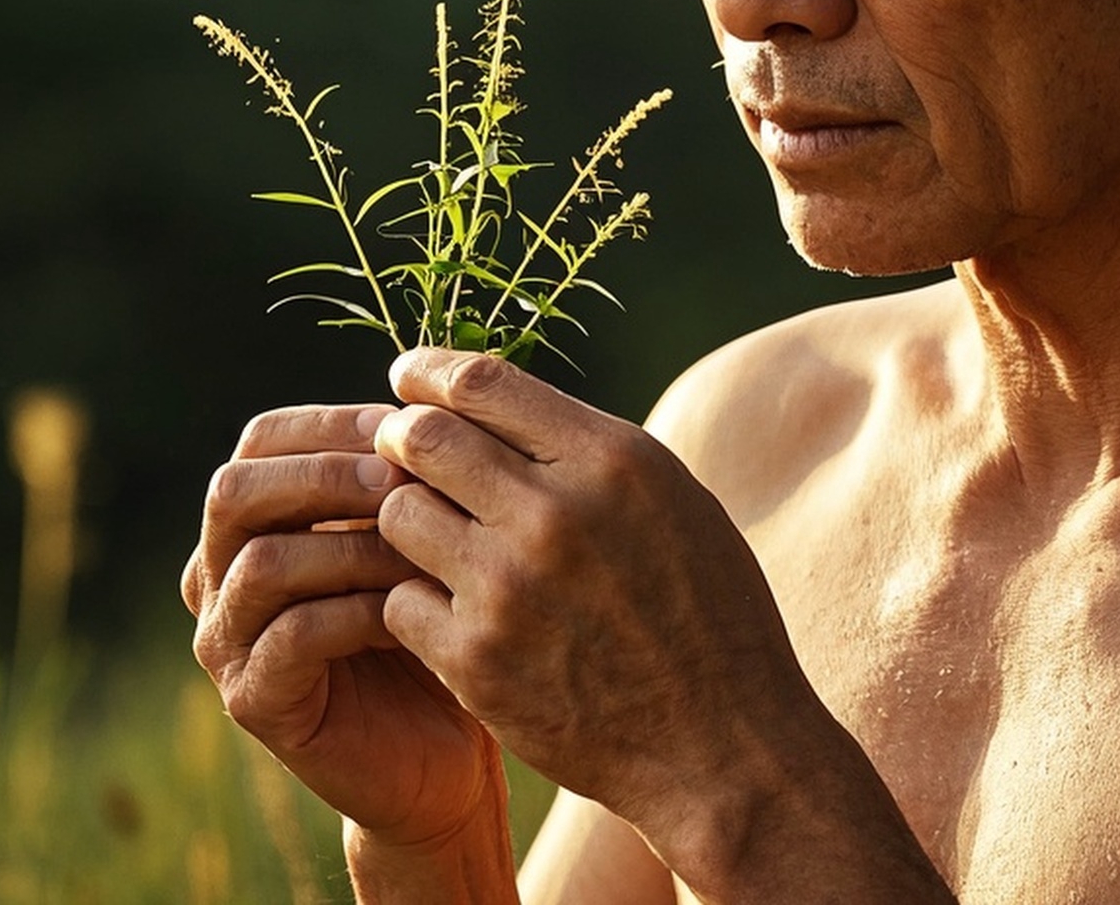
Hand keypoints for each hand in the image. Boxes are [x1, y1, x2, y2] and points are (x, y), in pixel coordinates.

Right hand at [182, 403, 502, 849]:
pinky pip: (291, 636)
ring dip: (350, 544)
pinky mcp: (254, 700)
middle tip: (402, 478)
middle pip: (235, 491)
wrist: (439, 752)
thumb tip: (429, 396)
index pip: (262, 441)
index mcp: (251, 520)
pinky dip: (354, 612)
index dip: (332, 423)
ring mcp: (227, 641)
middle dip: (325, 475)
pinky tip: (410, 607)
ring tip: (422, 546)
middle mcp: (219, 574)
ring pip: (262, 561)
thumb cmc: (438, 625)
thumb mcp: (421, 536)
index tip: (408, 421)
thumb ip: (401, 476)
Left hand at [371, 350, 821, 845]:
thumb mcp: (676, 503)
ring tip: (435, 536)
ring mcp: (508, 589)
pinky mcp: (475, 660)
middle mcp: (555, 515)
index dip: (431, 371)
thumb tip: (498, 405)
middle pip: (423, 437)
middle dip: (400, 435)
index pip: (483, 382)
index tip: (409, 376)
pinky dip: (416, 600)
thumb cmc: (709, 616)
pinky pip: (399, 600)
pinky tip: (450, 610)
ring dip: (408, 517)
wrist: (721, 748)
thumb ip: (588, 452)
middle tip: (398, 448)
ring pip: (397, 513)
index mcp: (614, 461)